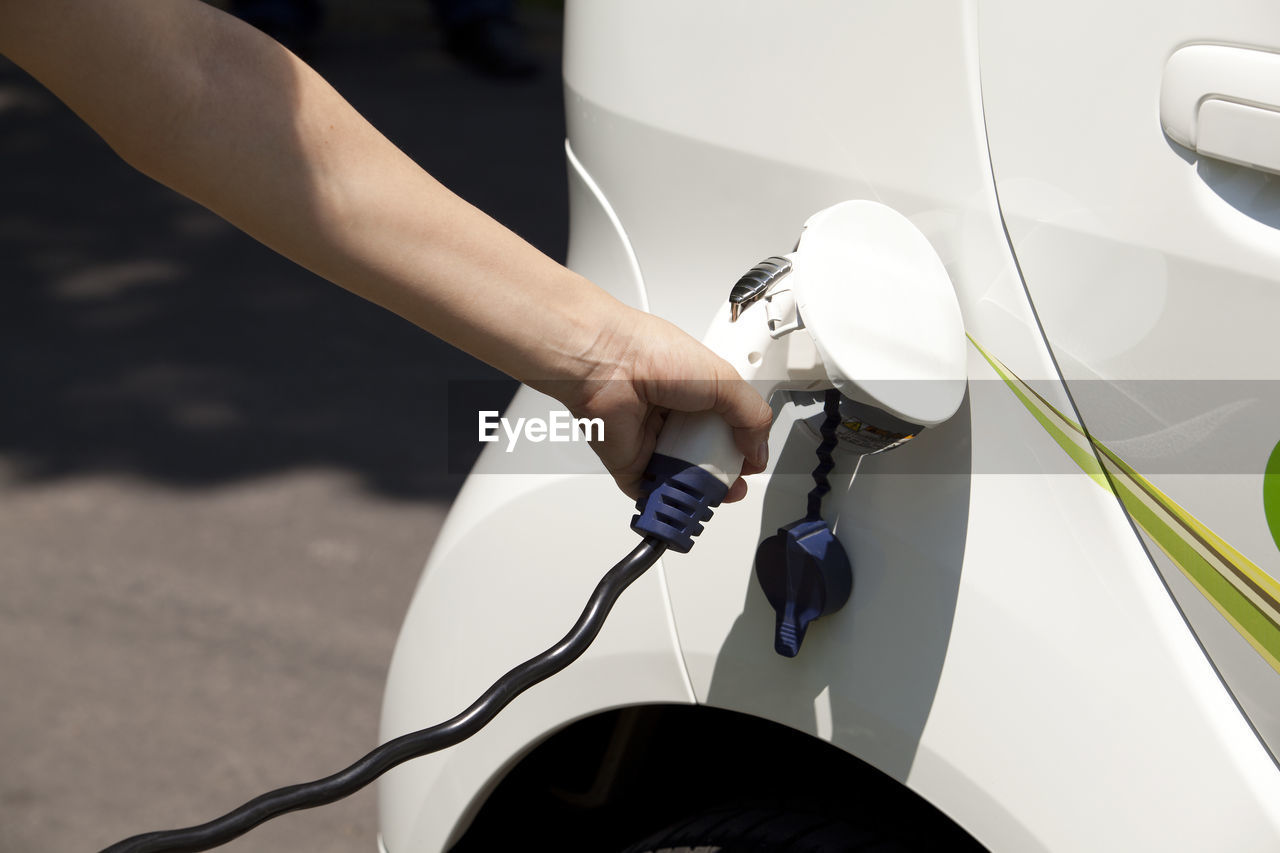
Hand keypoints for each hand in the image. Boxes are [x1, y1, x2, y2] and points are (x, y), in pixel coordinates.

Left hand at [547, 308, 773, 502]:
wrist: (607, 364)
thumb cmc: (653, 354)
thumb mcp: (724, 379)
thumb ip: (751, 416)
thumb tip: (759, 450)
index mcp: (698, 393)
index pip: (729, 428)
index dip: (743, 447)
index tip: (752, 460)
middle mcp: (675, 417)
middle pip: (707, 457)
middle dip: (724, 474)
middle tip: (734, 481)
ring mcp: (653, 442)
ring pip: (682, 477)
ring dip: (699, 490)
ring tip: (712, 493)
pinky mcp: (631, 464)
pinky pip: (652, 491)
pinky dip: (666, 502)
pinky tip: (682, 504)